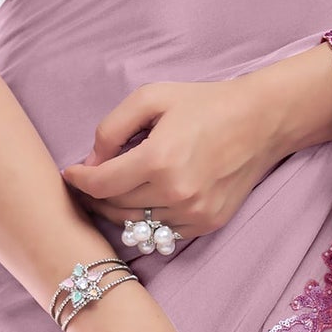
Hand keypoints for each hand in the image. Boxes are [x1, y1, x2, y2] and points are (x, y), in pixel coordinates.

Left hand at [61, 48, 331, 241]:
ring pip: (136, 225)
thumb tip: (91, 162)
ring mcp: (194, 214)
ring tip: (113, 191)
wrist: (259, 122)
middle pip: (114, 208)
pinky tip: (144, 200)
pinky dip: (146, 220)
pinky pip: (162, 232)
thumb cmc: (203, 104)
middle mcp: (176, 193)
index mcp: (159, 160)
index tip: (71, 173)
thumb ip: (112, 129)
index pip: (101, 185)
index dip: (79, 180)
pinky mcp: (207, 224)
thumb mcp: (151, 98)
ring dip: (118, 210)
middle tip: (88, 181)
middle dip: (95, 195)